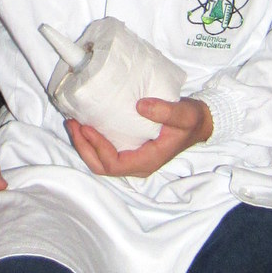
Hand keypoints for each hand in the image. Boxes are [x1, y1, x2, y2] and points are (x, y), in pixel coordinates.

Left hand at [65, 96, 213, 179]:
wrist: (199, 123)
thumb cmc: (191, 120)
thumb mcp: (184, 114)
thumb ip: (166, 111)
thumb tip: (140, 106)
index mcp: (148, 160)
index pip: (115, 164)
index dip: (98, 148)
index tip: (87, 128)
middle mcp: (138, 164)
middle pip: (102, 166)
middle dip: (84, 148)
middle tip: (72, 123)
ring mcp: (133, 158)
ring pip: (101, 161)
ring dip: (84, 144)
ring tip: (73, 122)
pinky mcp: (130, 149)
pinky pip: (105, 151)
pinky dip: (92, 140)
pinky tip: (85, 122)